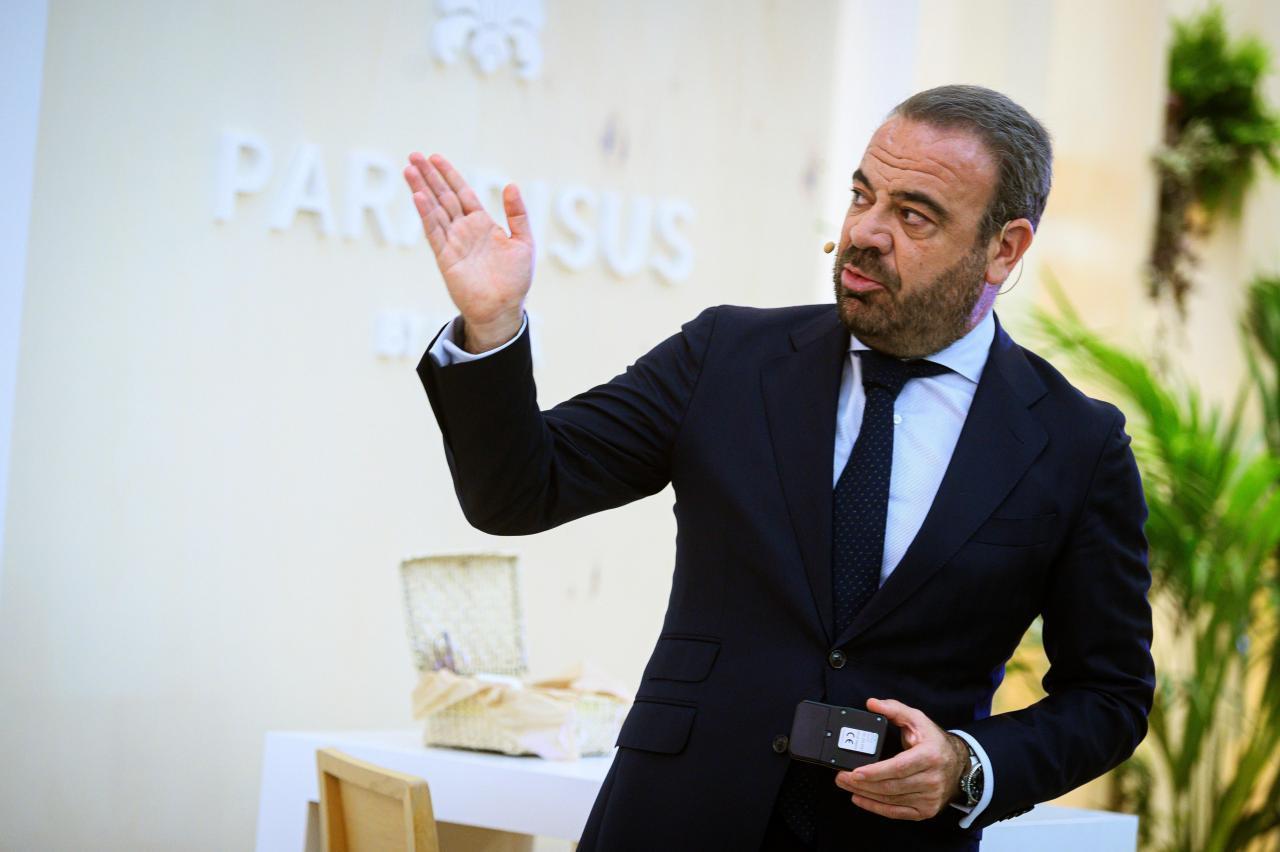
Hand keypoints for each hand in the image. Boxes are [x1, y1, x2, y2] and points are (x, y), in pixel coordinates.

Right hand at [403, 152, 532, 352]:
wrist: (504, 309)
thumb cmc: (515, 280)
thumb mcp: (523, 242)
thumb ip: (517, 214)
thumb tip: (510, 185)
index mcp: (482, 224)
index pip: (462, 193)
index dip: (449, 175)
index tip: (435, 158)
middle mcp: (464, 230)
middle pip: (443, 196)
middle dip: (429, 176)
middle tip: (413, 155)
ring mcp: (453, 242)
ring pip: (434, 210)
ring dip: (421, 189)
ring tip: (409, 169)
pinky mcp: (446, 257)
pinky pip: (434, 231)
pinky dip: (426, 214)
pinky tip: (417, 196)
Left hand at [833, 697, 968, 820]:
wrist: (958, 764)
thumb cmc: (934, 742)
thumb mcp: (917, 719)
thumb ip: (894, 709)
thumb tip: (871, 703)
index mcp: (930, 756)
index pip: (898, 767)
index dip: (875, 772)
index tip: (855, 772)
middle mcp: (932, 780)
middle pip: (891, 786)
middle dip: (862, 783)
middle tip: (841, 776)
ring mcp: (930, 798)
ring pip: (891, 800)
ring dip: (865, 794)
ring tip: (846, 784)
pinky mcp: (926, 811)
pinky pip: (897, 812)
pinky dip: (876, 807)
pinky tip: (860, 798)